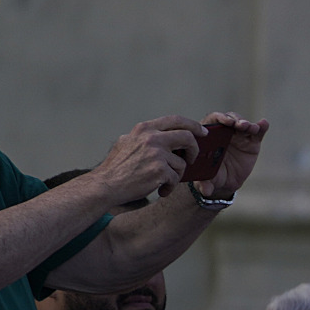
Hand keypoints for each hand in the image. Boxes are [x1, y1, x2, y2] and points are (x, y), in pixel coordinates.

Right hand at [89, 117, 203, 204]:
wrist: (106, 185)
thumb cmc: (117, 167)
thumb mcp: (127, 142)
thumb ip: (145, 136)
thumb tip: (163, 133)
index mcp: (144, 129)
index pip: (176, 120)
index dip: (193, 125)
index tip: (203, 132)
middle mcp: (151, 138)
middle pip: (188, 137)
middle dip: (194, 150)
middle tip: (191, 159)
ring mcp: (157, 154)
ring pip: (182, 163)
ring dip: (175, 175)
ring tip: (162, 181)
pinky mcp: (160, 170)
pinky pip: (176, 178)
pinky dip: (170, 186)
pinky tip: (160, 190)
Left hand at [188, 111, 268, 199]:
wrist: (225, 181)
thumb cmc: (211, 175)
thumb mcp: (206, 178)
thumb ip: (204, 182)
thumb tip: (206, 190)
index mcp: (210, 136)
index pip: (213, 120)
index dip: (219, 118)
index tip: (225, 123)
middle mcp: (224, 132)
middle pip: (229, 119)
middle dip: (234, 119)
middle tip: (239, 125)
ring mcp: (239, 136)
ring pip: (243, 124)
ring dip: (247, 123)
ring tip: (250, 128)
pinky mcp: (252, 142)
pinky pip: (258, 132)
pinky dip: (261, 127)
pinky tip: (264, 124)